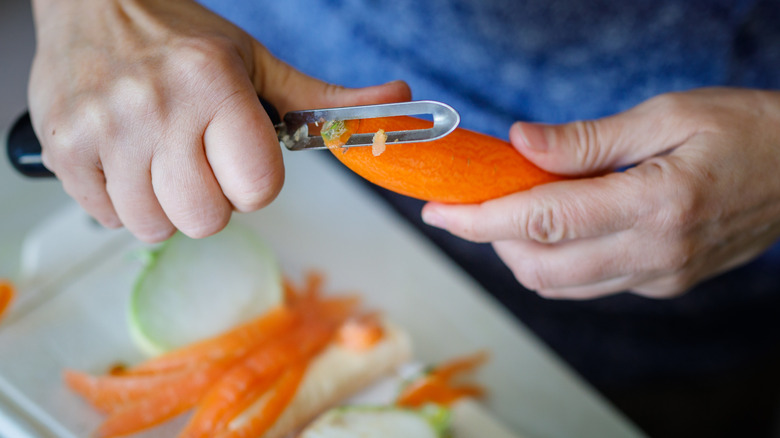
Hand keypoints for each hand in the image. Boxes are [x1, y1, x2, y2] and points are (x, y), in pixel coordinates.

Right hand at [29, 0, 409, 241]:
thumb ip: (327, 98)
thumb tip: (398, 100)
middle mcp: (156, 109)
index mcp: (213, 85)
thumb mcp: (259, 63)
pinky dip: (124, 201)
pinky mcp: (65, 151)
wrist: (94, 5)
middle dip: (212, 200)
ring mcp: (104, 132)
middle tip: (198, 159)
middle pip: (207, 220)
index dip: (255, 182)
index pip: (258, 188)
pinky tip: (128, 160)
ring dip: (167, 205)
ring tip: (161, 159)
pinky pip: (110, 219)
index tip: (239, 157)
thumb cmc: (183, 39)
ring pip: (157, 227)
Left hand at [421, 88, 779, 298]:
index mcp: (655, 204)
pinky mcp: (664, 283)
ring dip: (522, 253)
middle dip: (492, 240)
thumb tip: (519, 142)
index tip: (439, 211)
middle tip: (477, 202)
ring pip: (560, 285)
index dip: (479, 220)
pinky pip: (590, 284)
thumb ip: (586, 140)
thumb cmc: (744, 129)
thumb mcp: (666, 116)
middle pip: (540, 267)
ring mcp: (661, 276)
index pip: (541, 222)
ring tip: (515, 209)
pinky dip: (558, 259)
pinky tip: (559, 224)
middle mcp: (655, 254)